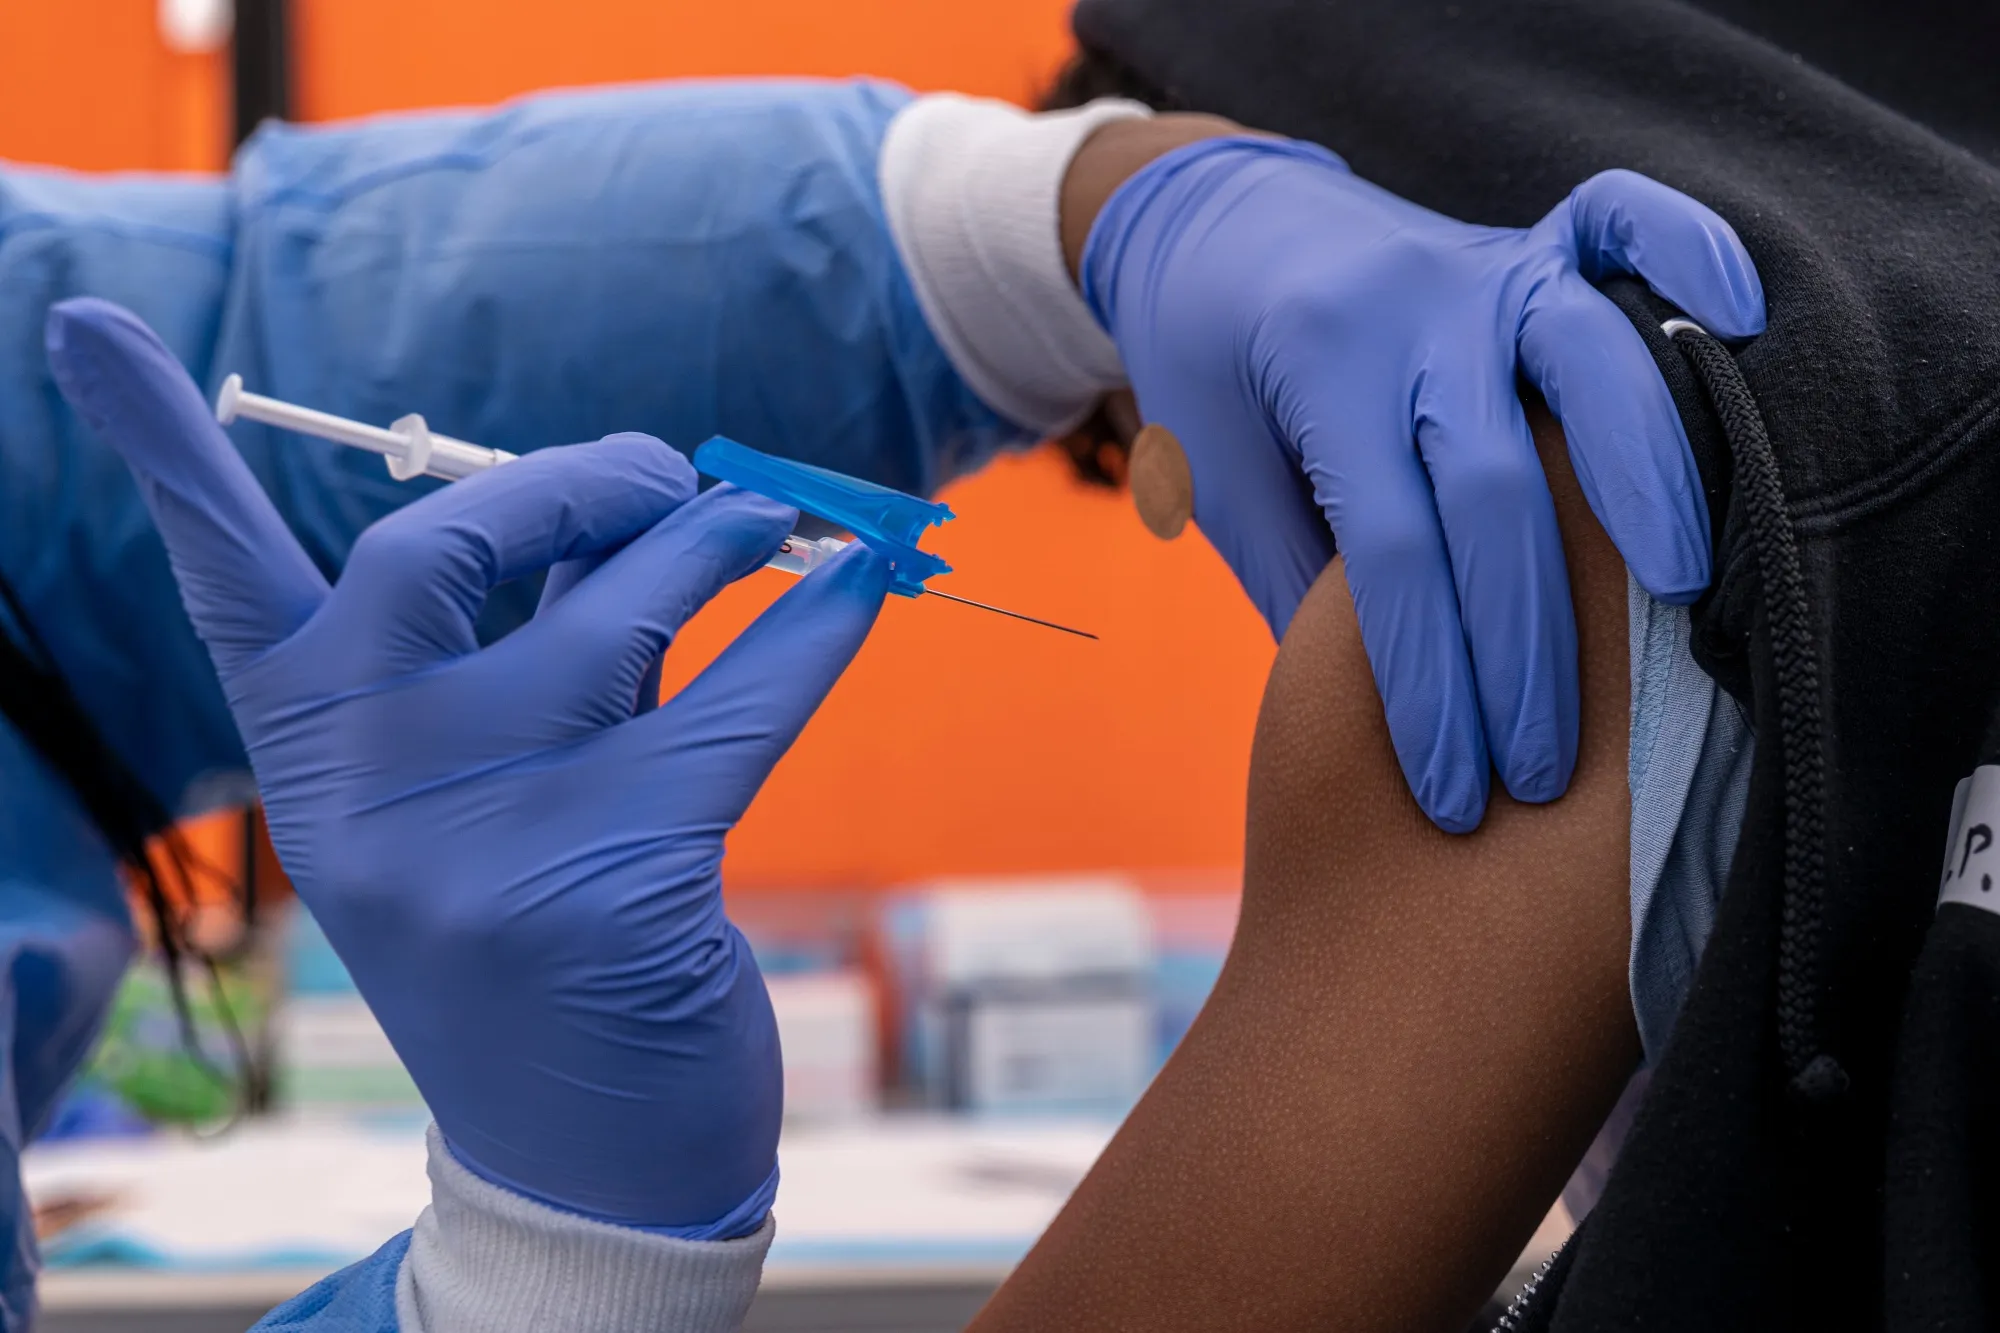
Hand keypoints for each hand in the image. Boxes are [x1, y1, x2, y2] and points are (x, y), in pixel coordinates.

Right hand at [46, 298, 891, 1234]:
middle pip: (436, 549)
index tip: (86, 322)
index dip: (160, 453)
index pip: (221, 581)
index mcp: (311, 756)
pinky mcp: (612, 874)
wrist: (583, 1159)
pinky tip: (861, 590)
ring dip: (715, 543)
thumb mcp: (486, 797)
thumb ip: (525, 654)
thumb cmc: (536, 943)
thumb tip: (644, 503)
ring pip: (614, 617)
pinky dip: (814, 631)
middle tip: (673, 478)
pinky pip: (739, 701)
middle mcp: (364, 785)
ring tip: (780, 524)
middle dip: (572, 481)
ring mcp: (478, 836)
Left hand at [1080, 136, 1762, 831]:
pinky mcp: (1528, 238)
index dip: (1426, 682)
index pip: (1390, 552)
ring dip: (1646, 485)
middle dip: (1524, 647)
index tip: (1449, 792)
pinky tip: (1741, 321)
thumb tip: (1394, 711)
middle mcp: (1412, 314)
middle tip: (1544, 768)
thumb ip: (1299, 578)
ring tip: (1683, 601)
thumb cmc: (1210, 375)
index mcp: (1316, 377)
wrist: (1207, 223)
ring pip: (1592, 367)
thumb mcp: (1216, 482)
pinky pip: (1623, 223)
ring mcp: (1481, 265)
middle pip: (1495, 491)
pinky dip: (1689, 255)